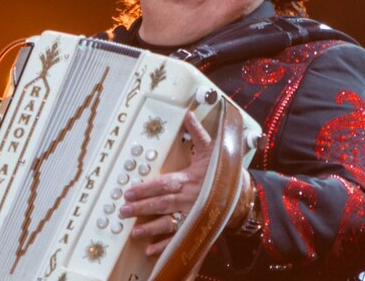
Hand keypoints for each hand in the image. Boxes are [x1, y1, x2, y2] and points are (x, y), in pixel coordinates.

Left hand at [118, 110, 213, 256]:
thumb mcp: (211, 148)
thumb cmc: (222, 170)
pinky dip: (164, 245)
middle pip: (160, 204)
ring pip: (167, 223)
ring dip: (149, 228)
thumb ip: (198, 132)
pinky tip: (150, 250)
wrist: (242, 193)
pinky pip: (178, 238)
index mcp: (188, 180)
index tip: (129, 192)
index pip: (162, 184)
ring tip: (134, 232)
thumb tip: (188, 114)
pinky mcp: (195, 228)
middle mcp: (188, 199)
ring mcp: (191, 215)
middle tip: (123, 211)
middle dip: (140, 208)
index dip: (144, 189)